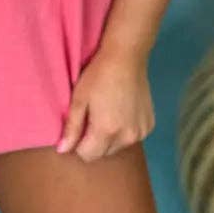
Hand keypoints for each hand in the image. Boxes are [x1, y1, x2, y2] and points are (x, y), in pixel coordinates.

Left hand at [56, 43, 155, 161]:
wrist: (127, 57)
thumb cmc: (98, 75)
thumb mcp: (79, 98)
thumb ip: (71, 127)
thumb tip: (63, 151)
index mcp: (107, 131)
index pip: (87, 156)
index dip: (78, 143)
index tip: (79, 125)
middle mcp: (127, 137)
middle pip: (103, 153)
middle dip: (95, 141)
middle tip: (93, 116)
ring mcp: (141, 132)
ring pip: (118, 146)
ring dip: (111, 137)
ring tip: (108, 112)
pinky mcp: (150, 125)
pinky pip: (132, 137)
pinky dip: (125, 130)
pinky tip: (122, 111)